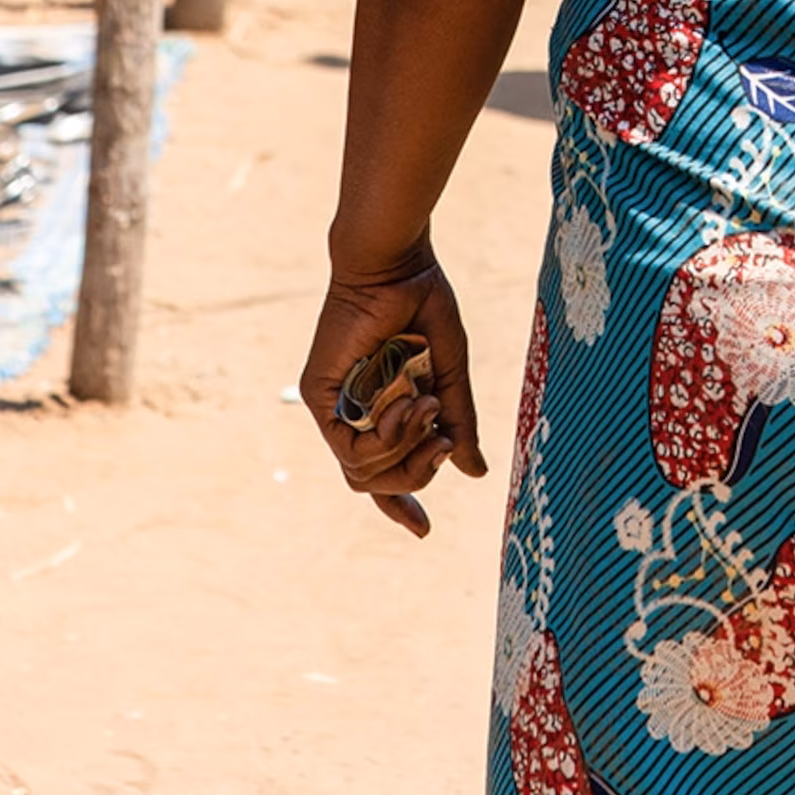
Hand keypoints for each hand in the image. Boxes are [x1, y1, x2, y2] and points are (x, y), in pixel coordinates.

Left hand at [300, 250, 488, 536]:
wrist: (399, 263)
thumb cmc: (423, 306)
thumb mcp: (448, 372)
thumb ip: (456, 421)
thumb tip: (475, 471)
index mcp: (383, 409)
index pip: (383, 473)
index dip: (400, 505)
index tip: (422, 531)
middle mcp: (354, 415)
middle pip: (374, 483)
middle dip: (416, 475)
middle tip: (443, 443)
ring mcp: (334, 408)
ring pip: (362, 475)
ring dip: (405, 450)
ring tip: (428, 406)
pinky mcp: (320, 396)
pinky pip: (349, 449)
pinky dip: (386, 438)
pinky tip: (408, 405)